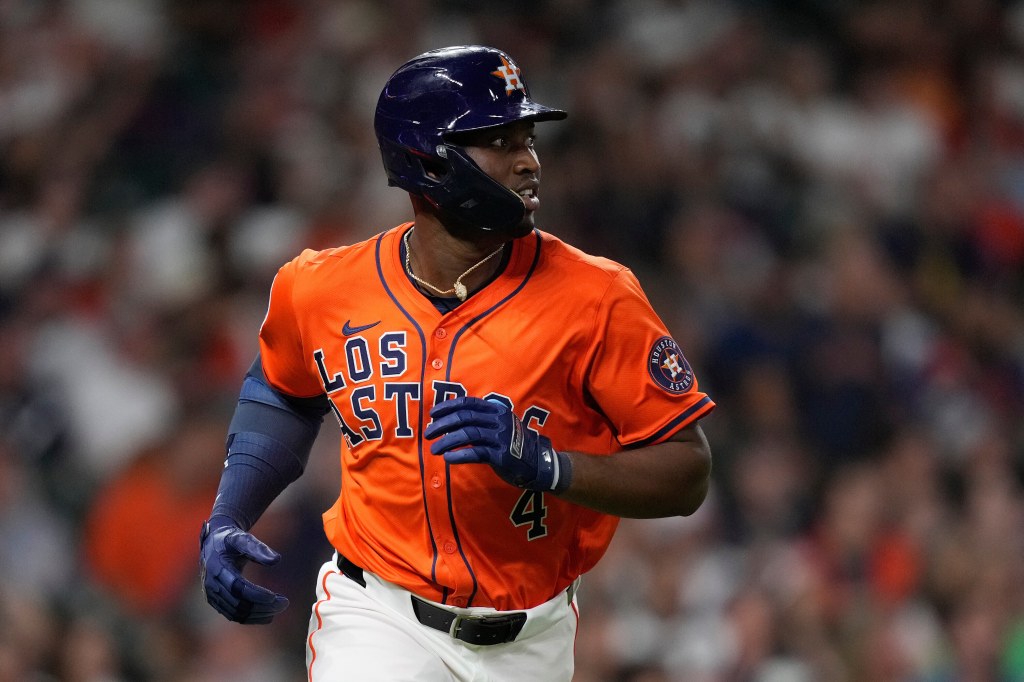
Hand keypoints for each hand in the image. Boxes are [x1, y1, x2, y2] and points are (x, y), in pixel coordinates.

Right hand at [199, 517, 288, 623]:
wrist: (212, 544)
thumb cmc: (230, 540)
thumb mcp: (243, 538)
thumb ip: (258, 548)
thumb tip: (276, 560)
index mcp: (217, 568)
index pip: (237, 588)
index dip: (256, 595)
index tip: (275, 597)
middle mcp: (212, 585)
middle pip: (238, 604)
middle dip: (263, 606)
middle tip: (284, 603)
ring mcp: (212, 596)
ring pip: (236, 613)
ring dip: (259, 614)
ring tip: (279, 608)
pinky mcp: (216, 602)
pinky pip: (233, 615)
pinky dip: (251, 617)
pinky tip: (268, 614)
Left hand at [425, 397, 569, 491]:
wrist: (537, 463)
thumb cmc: (513, 444)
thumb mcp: (501, 425)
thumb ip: (482, 419)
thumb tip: (451, 419)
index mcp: (497, 410)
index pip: (468, 403)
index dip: (448, 406)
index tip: (432, 414)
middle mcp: (499, 421)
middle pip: (464, 418)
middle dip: (442, 425)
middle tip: (428, 434)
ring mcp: (501, 438)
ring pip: (467, 434)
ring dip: (446, 442)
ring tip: (434, 449)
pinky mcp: (502, 455)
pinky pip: (476, 453)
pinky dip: (460, 455)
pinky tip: (448, 458)